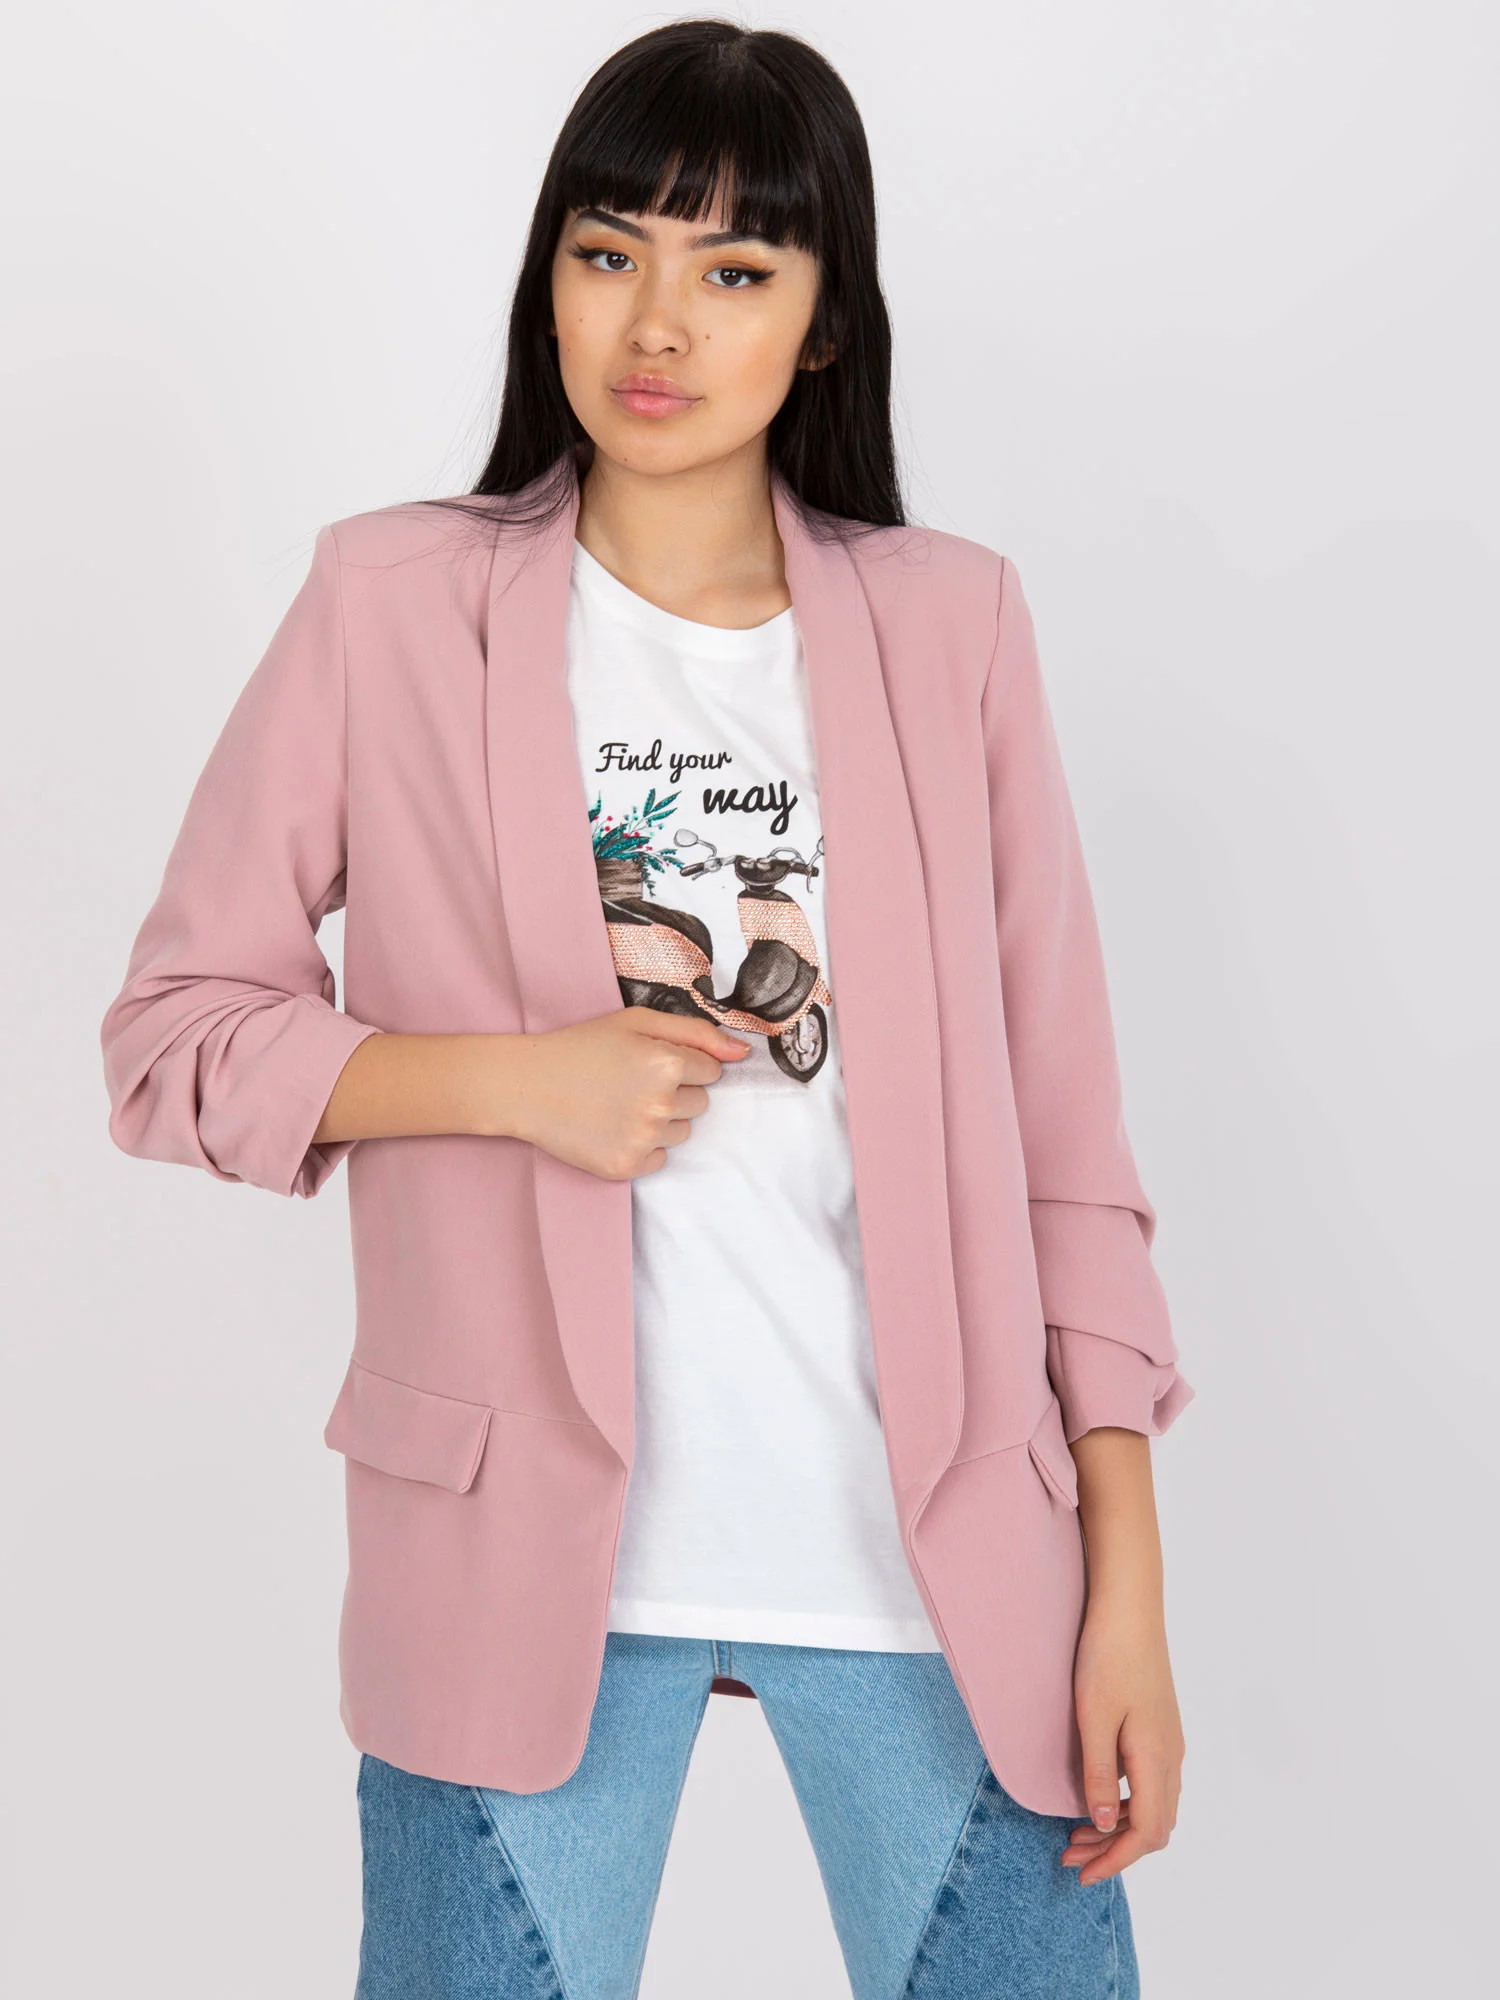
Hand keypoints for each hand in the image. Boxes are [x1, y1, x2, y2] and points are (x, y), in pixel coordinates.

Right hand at [498, 1005, 750, 1178]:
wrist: (526, 1085)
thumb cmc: (582, 1047)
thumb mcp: (637, 1022)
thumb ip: (696, 1033)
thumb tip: (743, 1052)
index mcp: (667, 1063)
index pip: (712, 1070)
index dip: (681, 1063)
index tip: (649, 1061)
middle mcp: (661, 1105)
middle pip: (700, 1103)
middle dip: (675, 1092)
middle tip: (631, 1081)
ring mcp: (644, 1139)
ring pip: (682, 1131)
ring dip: (661, 1120)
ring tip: (620, 1103)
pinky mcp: (626, 1167)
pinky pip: (660, 1158)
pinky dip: (643, 1146)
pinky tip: (612, 1126)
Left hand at [1061, 1601, 1184, 1884]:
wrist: (1130, 1607)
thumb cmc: (1107, 1656)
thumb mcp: (1093, 1716)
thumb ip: (1098, 1774)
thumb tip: (1104, 1826)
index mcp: (1157, 1759)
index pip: (1145, 1833)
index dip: (1115, 1861)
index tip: (1082, 1873)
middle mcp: (1172, 1757)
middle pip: (1154, 1828)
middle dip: (1115, 1851)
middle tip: (1071, 1854)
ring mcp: (1170, 1742)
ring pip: (1155, 1807)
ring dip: (1120, 1828)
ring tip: (1077, 1832)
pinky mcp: (1161, 1728)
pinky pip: (1152, 1785)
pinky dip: (1126, 1804)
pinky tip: (1098, 1797)